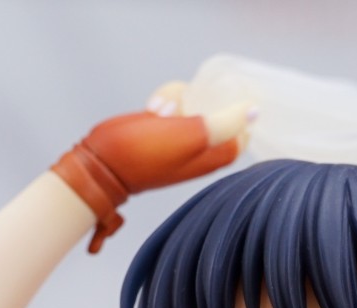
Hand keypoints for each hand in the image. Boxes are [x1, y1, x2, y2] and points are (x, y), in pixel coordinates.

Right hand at [54, 82, 253, 251]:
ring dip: (177, 96)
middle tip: (182, 108)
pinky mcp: (165, 124)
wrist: (103, 163)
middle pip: (219, 105)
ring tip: (160, 112)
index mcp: (218, 153)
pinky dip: (164, 99)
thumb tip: (253, 111)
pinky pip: (175, 99)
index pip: (245, 126)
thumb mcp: (190, 137)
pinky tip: (152, 110)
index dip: (235, 108)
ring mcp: (184, 134)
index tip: (218, 99)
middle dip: (200, 98)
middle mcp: (205, 144)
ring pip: (194, 97)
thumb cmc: (146, 154)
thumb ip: (225, 124)